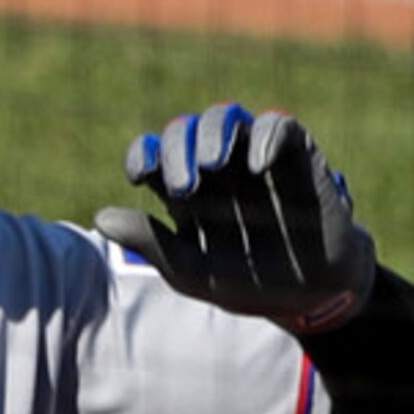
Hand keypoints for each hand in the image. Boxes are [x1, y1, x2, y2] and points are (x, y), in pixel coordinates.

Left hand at [93, 105, 377, 332]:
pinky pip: (279, 125)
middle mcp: (218, 168)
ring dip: (212, 133)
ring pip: (226, 117)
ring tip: (211, 164)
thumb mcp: (194, 272)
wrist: (313, 297)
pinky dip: (266, 136)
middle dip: (178, 149)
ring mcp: (256, 157)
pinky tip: (256, 165)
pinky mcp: (296, 155)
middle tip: (184, 185)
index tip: (140, 174)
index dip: (144, 154)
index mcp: (188, 192)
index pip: (155, 155)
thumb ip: (151, 243)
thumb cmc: (250, 286)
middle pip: (185, 130)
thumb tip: (100, 217)